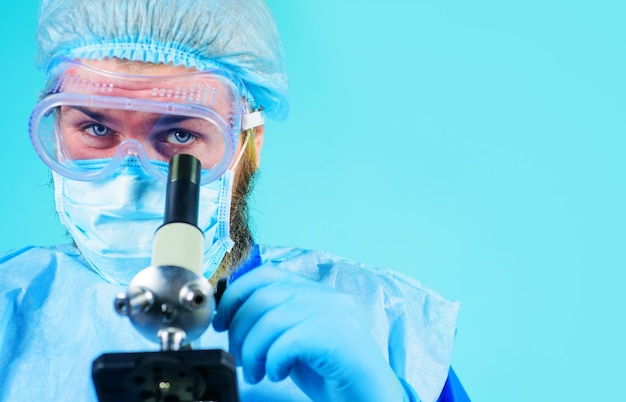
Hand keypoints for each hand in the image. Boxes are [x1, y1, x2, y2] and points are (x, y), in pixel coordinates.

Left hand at [212, 266, 409, 401]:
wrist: (370, 395)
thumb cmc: (333, 372)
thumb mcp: (297, 339)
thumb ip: (275, 322)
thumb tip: (233, 318)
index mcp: (315, 292)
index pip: (266, 274)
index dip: (235, 294)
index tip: (222, 320)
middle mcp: (325, 297)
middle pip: (263, 297)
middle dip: (239, 330)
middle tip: (240, 356)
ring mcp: (333, 314)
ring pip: (271, 320)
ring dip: (253, 350)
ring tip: (257, 371)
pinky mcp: (336, 337)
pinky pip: (287, 341)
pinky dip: (273, 361)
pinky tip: (277, 374)